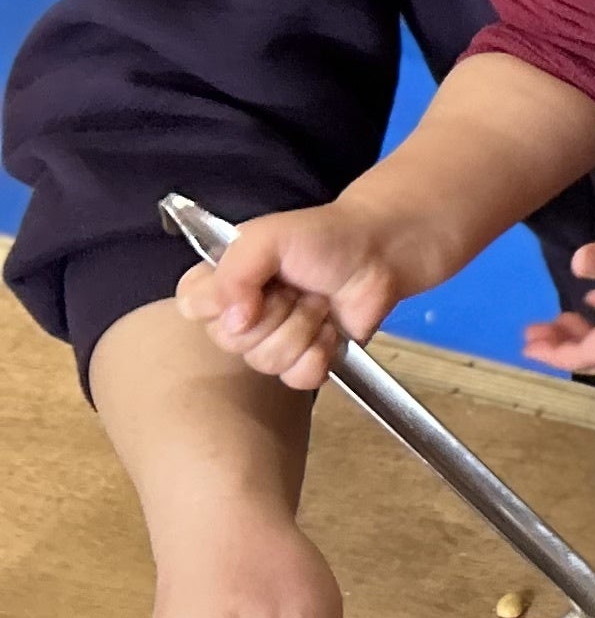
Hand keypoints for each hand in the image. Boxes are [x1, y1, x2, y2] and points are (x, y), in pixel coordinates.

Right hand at [174, 194, 452, 391]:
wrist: (379, 255)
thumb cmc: (322, 238)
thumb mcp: (268, 237)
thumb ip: (235, 272)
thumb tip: (233, 322)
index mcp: (221, 284)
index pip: (191, 309)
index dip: (224, 301)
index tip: (260, 282)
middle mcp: (239, 316)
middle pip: (232, 342)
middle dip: (276, 312)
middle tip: (299, 288)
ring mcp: (272, 342)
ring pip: (266, 361)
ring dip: (303, 328)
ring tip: (319, 303)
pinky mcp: (306, 362)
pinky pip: (298, 379)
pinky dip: (321, 353)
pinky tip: (331, 329)